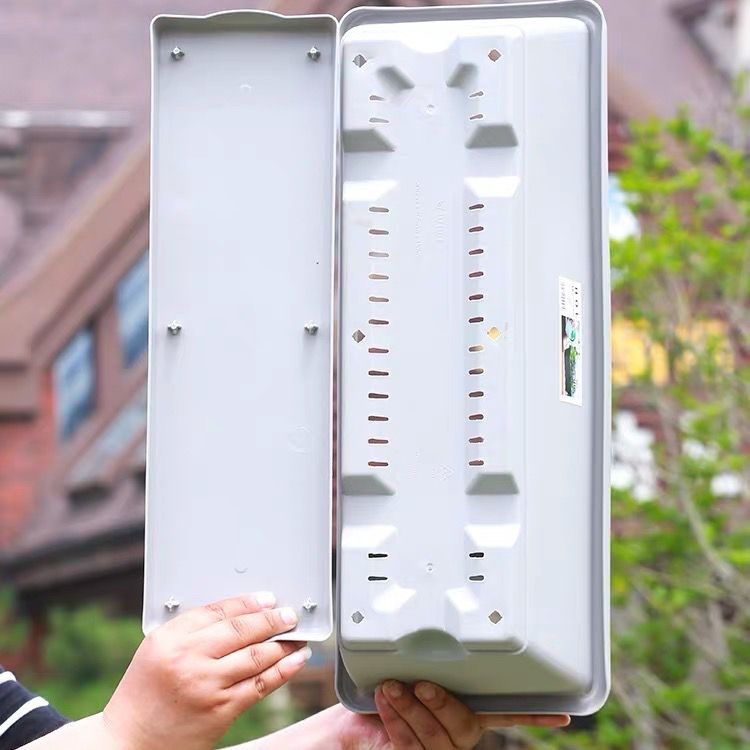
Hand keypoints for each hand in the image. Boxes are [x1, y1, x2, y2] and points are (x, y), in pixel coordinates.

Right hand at [102, 593, 309, 749]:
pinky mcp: (221, 710)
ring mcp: (207, 685)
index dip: (248, 603)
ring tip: (296, 636)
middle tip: (289, 615)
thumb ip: (191, 631)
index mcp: (171, 638)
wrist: (129, 743)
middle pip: (241, 629)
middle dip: (272, 620)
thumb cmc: (144, 695)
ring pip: (256, 656)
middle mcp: (189, 658)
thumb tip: (238, 615)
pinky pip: (260, 685)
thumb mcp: (157, 650)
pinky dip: (283, 670)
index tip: (267, 599)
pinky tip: (296, 660)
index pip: (218, 610)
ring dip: (283, 643)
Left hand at [335, 681, 568, 749]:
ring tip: (390, 689)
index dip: (535, 713)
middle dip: (442, 703)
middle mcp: (457, 734)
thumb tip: (438, 631)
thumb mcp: (406, 669)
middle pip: (466, 726)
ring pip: (437, 738)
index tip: (564, 712)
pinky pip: (412, 746)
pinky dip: (397, 722)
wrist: (347, 725)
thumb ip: (429, 660)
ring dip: (411, 710)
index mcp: (465, 709)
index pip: (505, 711)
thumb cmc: (380, 692)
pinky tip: (386, 704)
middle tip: (420, 683)